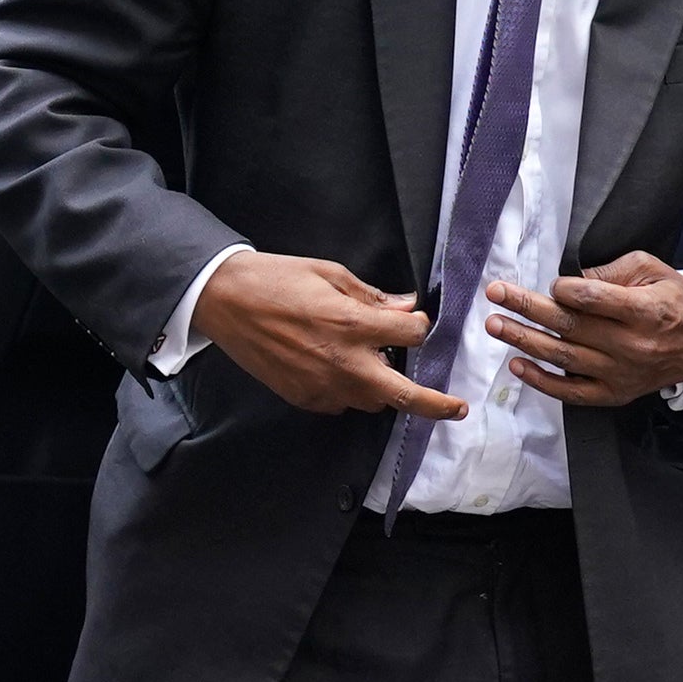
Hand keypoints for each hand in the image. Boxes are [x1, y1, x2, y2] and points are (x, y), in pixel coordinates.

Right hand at [192, 250, 465, 419]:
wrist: (224, 301)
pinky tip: (339, 367)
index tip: (413, 320)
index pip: (412, 335)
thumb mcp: (330, 274)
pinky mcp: (305, 398)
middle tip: (458, 407)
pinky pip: (342, 403)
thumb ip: (372, 298)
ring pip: (373, 400)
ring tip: (377, 364)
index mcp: (352, 325)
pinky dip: (351, 389)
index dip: (418, 325)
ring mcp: (323, 387)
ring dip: (385, 387)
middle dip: (437, 404)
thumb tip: (405, 308)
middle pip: (404, 395)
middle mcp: (343, 363)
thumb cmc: (276, 280)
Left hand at [483, 252, 682, 408]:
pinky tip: (518, 365)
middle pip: (570, 326)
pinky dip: (543, 381)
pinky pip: (573, 392)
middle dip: (528, 308)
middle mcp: (631, 345)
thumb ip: (612, 271)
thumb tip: (570, 281)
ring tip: (496, 324)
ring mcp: (621, 373)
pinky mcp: (615, 393)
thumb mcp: (653, 269)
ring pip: (564, 358)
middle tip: (496, 293)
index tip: (552, 283)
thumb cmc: (677, 299)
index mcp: (644, 310)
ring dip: (525, 340)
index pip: (593, 300)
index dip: (566, 290)